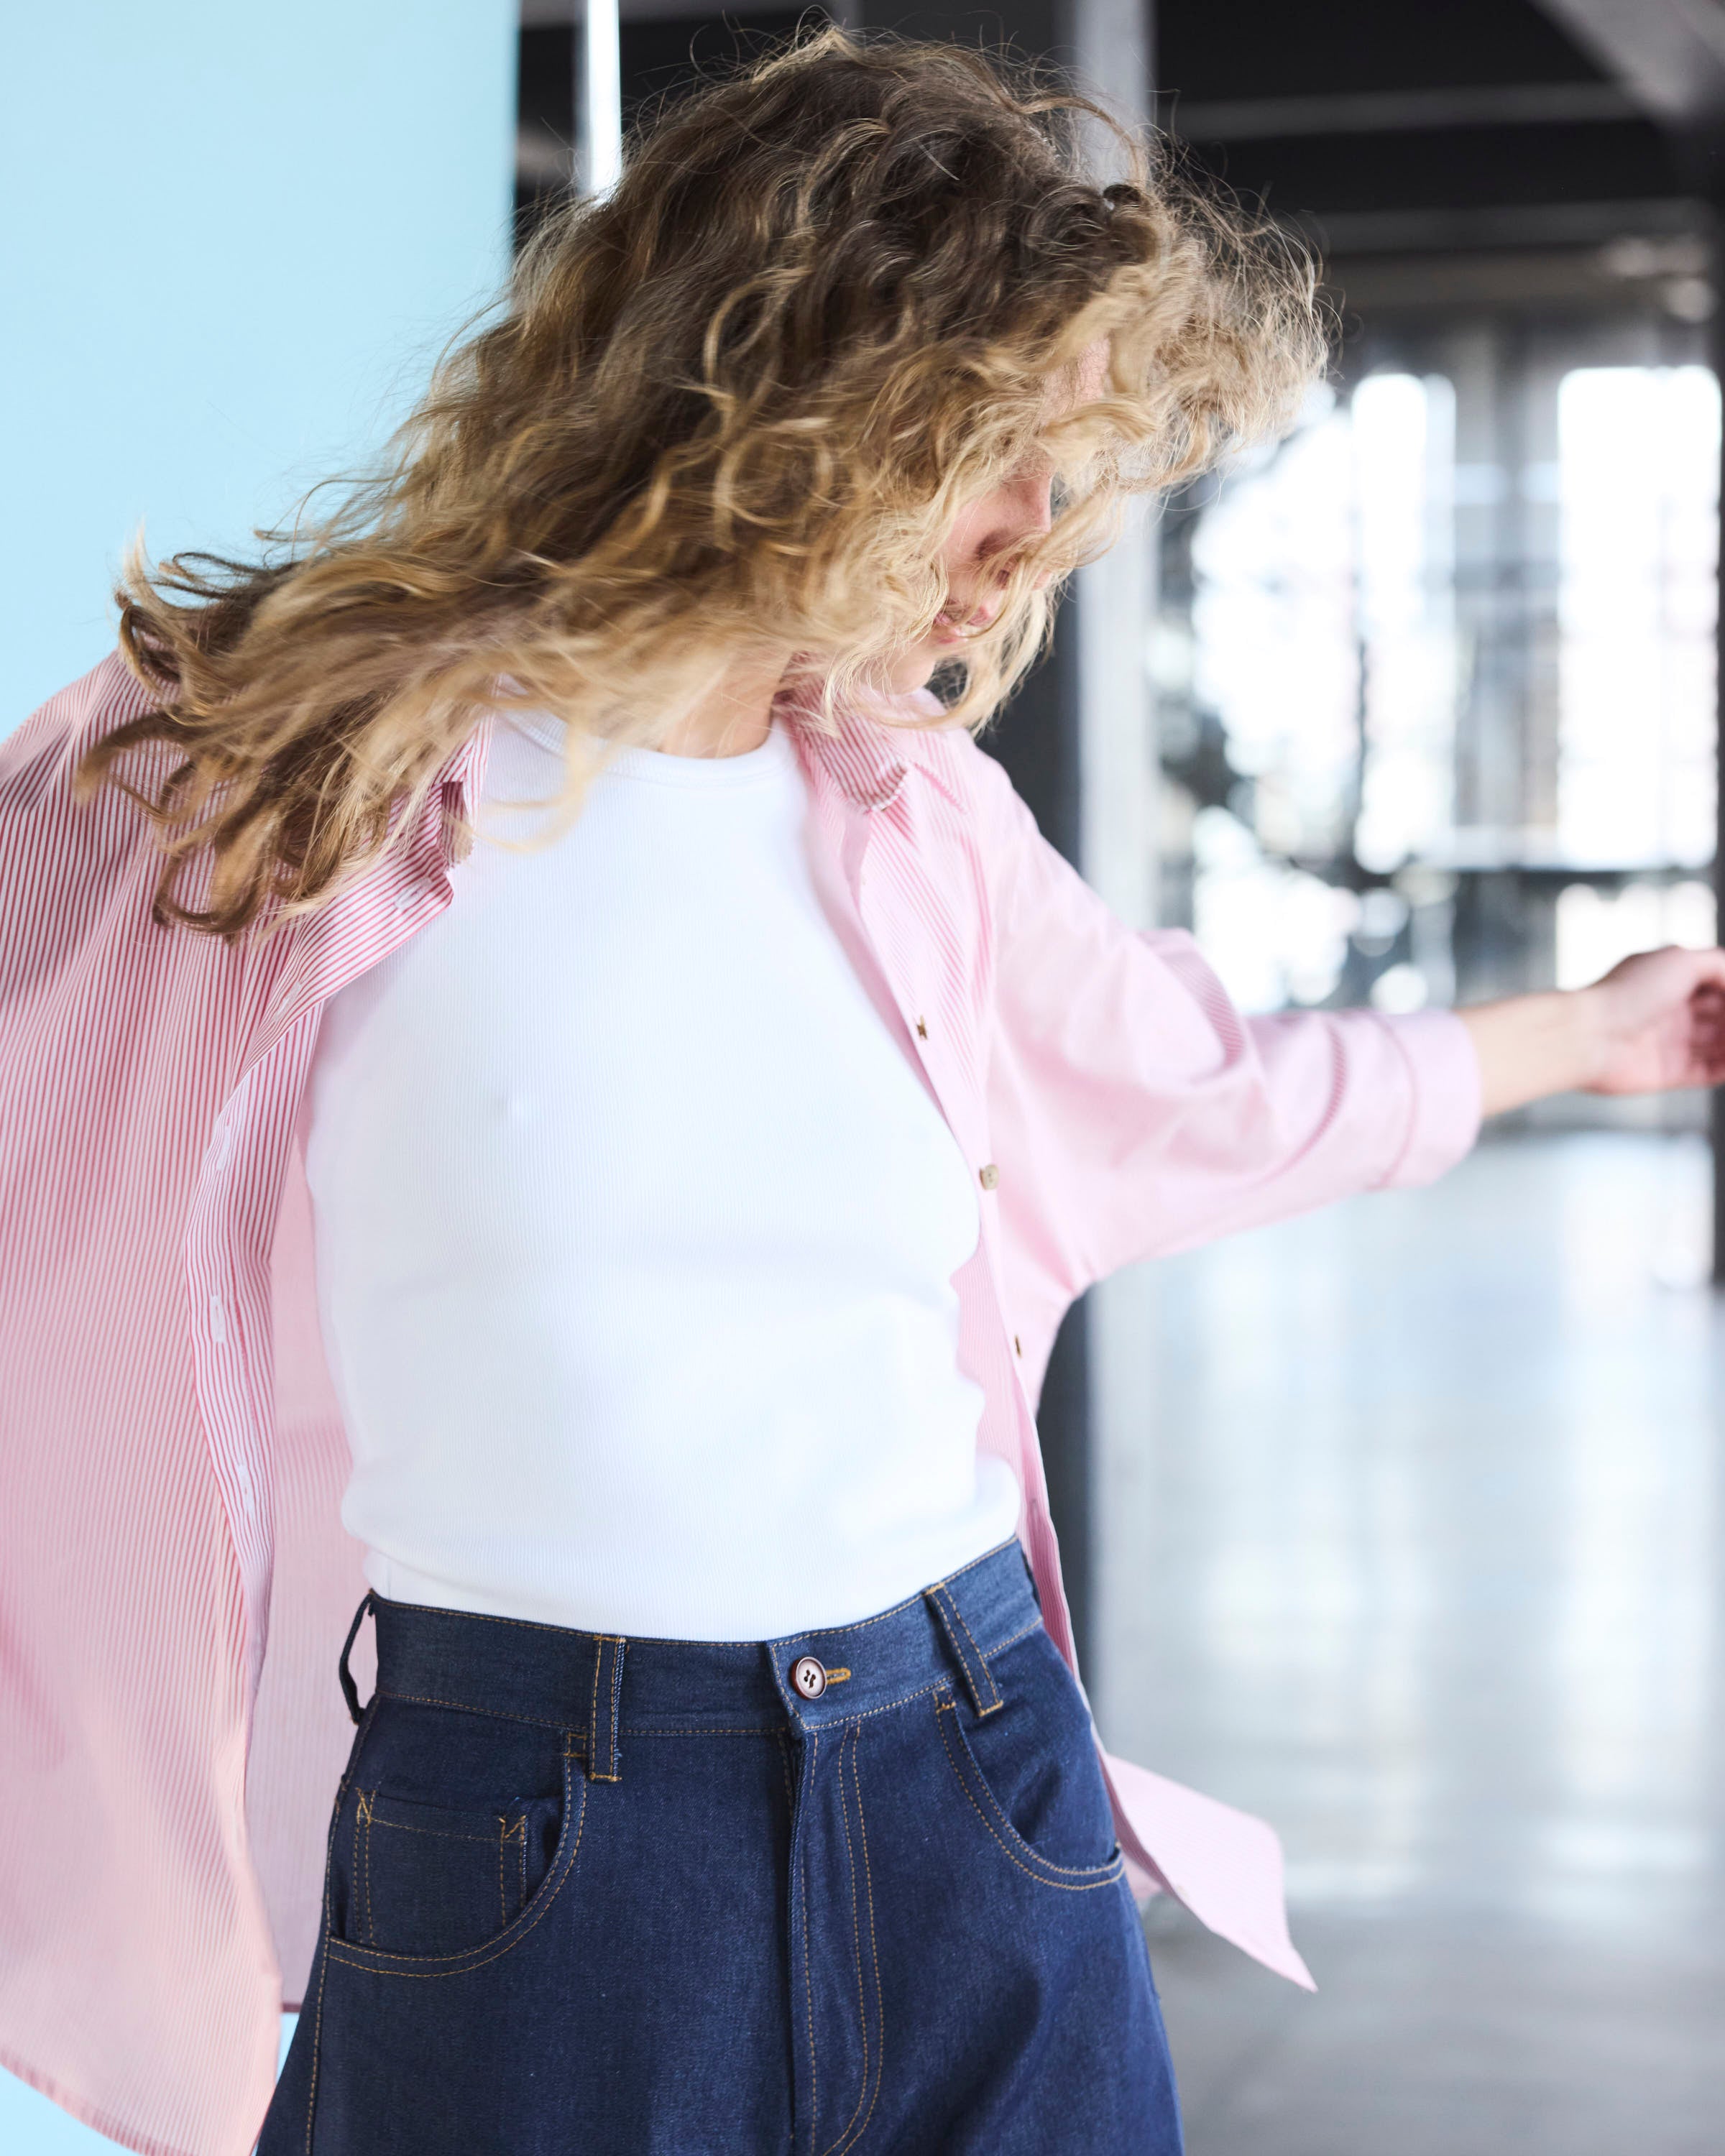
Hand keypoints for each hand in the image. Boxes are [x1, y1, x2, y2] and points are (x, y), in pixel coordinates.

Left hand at [1575, 944, 1724, 1094]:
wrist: (1588, 1037)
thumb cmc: (1627, 993)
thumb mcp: (1680, 960)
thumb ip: (1718, 964)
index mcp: (1670, 981)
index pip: (1716, 984)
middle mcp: (1670, 1011)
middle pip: (1720, 1014)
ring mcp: (1670, 1043)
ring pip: (1719, 1044)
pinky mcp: (1668, 1073)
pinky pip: (1709, 1072)